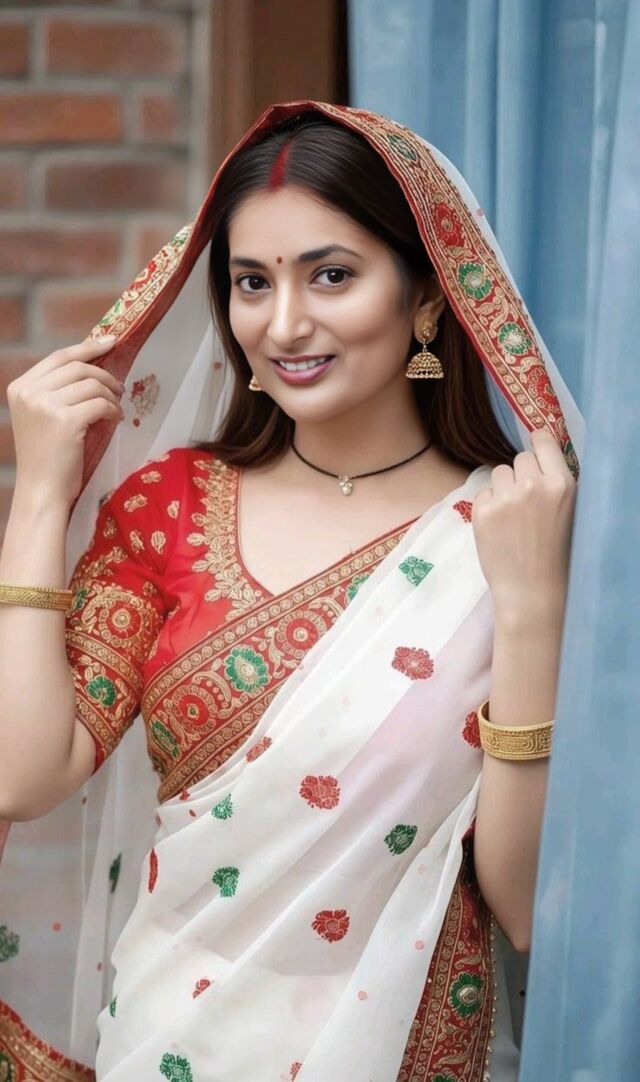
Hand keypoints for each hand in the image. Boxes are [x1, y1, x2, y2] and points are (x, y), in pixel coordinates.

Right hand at [7, 335, 122, 507]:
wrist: (41, 490)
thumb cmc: (47, 457)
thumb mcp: (42, 417)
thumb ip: (57, 391)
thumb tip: (93, 366)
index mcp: (20, 387)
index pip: (59, 357)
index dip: (87, 347)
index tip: (110, 342)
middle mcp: (29, 392)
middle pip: (78, 367)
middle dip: (105, 374)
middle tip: (119, 388)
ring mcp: (45, 405)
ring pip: (92, 385)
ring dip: (111, 396)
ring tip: (116, 409)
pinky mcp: (66, 421)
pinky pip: (101, 404)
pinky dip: (114, 410)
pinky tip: (116, 419)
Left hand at [471, 429, 577, 618]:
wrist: (533, 590)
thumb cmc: (556, 554)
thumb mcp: (569, 511)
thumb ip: (555, 484)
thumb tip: (538, 457)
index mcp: (562, 483)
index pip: (543, 440)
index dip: (536, 445)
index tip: (534, 455)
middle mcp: (533, 485)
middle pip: (519, 458)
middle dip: (520, 474)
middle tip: (525, 501)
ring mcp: (506, 498)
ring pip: (498, 472)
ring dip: (502, 488)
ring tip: (511, 516)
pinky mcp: (483, 512)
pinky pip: (482, 493)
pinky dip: (488, 506)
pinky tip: (499, 527)